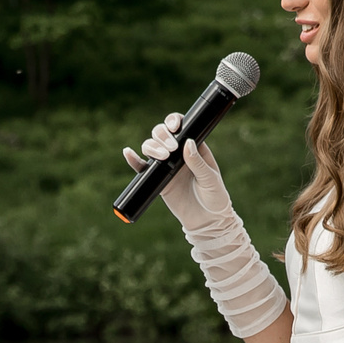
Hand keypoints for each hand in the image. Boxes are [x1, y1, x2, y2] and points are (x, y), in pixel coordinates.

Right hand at [121, 113, 233, 229]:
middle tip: (170, 150)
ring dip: (152, 146)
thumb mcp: (210, 179)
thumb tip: (187, 143)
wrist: (206, 221)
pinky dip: (134, 160)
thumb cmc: (214, 198)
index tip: (174, 126)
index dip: (174, 121)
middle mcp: (178, 153)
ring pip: (151, 146)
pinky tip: (128, 153)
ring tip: (162, 157)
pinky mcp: (157, 179)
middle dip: (162, 135)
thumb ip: (198, 162)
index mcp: (194, 147)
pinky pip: (142, 167)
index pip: (182, 127)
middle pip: (162, 133)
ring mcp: (166, 165)